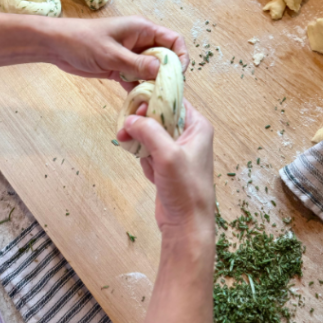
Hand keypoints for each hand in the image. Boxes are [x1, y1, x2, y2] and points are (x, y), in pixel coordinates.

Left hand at [42, 16, 188, 87]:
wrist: (55, 46)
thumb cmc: (82, 41)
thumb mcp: (111, 53)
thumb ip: (137, 64)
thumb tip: (162, 71)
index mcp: (142, 30)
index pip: (174, 41)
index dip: (180, 57)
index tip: (177, 75)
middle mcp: (141, 42)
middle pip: (165, 58)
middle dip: (167, 75)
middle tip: (164, 92)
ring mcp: (131, 56)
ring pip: (152, 72)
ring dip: (153, 85)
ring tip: (151, 101)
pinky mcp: (121, 68)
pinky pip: (137, 80)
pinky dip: (139, 90)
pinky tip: (138, 103)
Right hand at [117, 99, 215, 241]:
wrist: (187, 223)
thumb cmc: (186, 188)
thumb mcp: (167, 155)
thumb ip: (149, 132)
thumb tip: (130, 118)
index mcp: (198, 126)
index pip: (174, 100)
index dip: (153, 99)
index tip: (134, 102)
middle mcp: (190, 135)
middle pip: (159, 116)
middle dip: (141, 123)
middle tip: (124, 129)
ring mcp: (178, 151)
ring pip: (151, 134)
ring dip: (139, 141)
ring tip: (128, 145)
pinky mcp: (168, 166)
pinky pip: (149, 152)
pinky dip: (143, 158)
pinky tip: (148, 171)